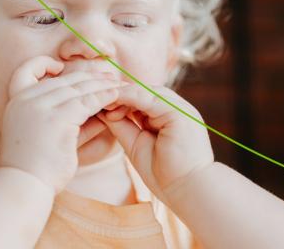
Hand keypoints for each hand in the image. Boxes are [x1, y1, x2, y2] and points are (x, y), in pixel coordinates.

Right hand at [0, 55, 123, 194]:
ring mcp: (40, 107)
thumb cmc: (36, 167)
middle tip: (110, 77)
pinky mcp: (57, 118)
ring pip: (78, 88)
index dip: (46, 65)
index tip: (63, 70)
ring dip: (101, 85)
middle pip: (63, 80)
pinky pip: (87, 102)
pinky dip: (103, 97)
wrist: (24, 186)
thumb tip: (97, 110)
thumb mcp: (48, 135)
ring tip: (118, 86)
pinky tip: (116, 97)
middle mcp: (25, 99)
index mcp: (17, 100)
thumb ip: (69, 120)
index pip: (29, 70)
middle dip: (89, 77)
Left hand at [96, 83, 213, 205]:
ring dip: (123, 95)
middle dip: (119, 95)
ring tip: (104, 102)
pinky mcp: (181, 112)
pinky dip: (132, 98)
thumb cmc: (165, 175)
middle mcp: (176, 109)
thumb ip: (123, 125)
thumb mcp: (136, 144)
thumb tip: (103, 110)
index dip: (119, 100)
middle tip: (96, 100)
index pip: (140, 99)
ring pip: (147, 91)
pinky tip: (114, 103)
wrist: (188, 192)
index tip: (97, 105)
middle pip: (143, 92)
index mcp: (167, 116)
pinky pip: (153, 98)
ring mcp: (180, 108)